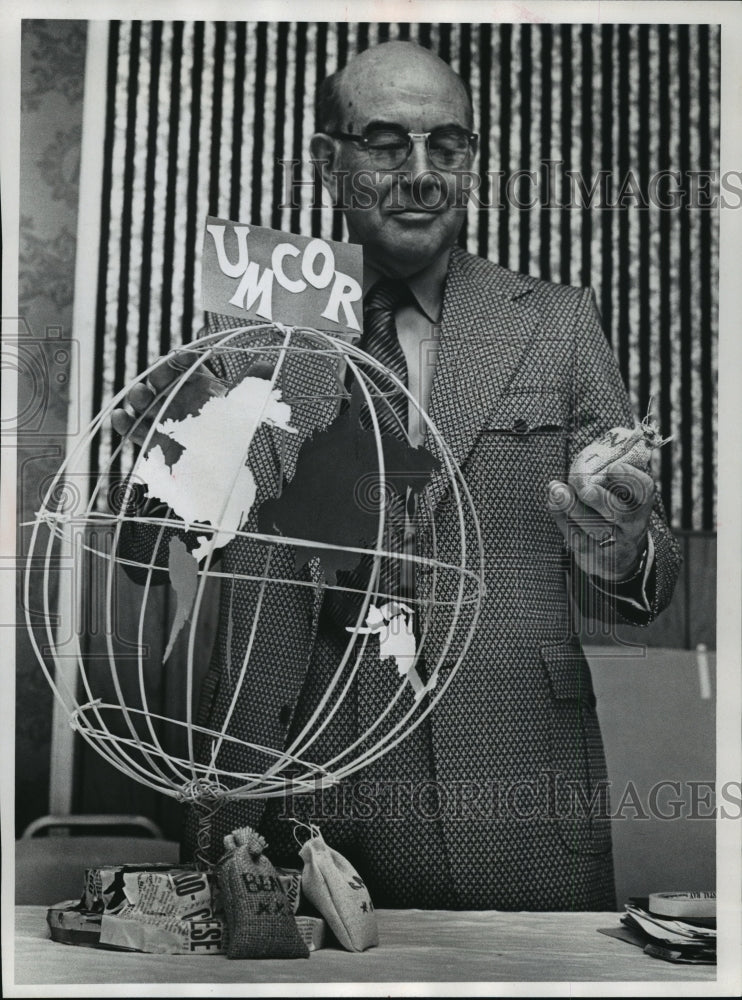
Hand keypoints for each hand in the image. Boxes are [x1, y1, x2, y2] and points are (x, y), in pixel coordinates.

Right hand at [111, 350, 277, 466]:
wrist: (225, 469)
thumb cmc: (235, 432)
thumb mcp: (245, 406)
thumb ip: (253, 385)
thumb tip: (268, 365)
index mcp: (198, 382)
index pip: (184, 363)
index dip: (180, 358)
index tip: (181, 358)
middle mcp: (177, 395)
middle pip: (160, 378)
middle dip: (156, 375)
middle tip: (158, 377)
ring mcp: (162, 415)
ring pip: (143, 400)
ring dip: (137, 396)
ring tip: (140, 396)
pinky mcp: (151, 438)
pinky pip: (133, 428)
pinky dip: (123, 423)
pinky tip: (119, 417)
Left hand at [546, 460, 654, 581]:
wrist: (622, 556)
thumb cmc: (618, 512)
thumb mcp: (627, 496)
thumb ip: (616, 475)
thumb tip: (602, 445)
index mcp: (642, 504)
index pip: (643, 491)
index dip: (630, 479)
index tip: (613, 467)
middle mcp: (632, 526)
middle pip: (619, 514)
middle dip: (600, 499)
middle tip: (585, 488)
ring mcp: (611, 544)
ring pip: (592, 527)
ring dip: (571, 506)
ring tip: (557, 489)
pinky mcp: (591, 555)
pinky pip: (574, 535)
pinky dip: (561, 516)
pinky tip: (553, 500)